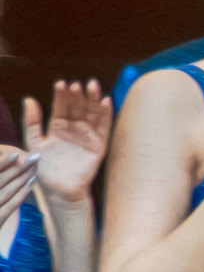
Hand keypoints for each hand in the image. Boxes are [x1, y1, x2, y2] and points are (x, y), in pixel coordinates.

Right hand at [0, 147, 34, 229]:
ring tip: (35, 168)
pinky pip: (12, 205)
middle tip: (34, 158)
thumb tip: (5, 164)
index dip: (2, 163)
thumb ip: (0, 181)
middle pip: (1, 179)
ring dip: (23, 178)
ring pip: (8, 190)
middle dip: (18, 167)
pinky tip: (32, 183)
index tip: (16, 154)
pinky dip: (22, 193)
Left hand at [21, 81, 112, 203]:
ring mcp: (88, 135)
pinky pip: (105, 127)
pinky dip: (107, 114)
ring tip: (92, 86)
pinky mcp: (99, 145)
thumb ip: (31, 121)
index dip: (62, 95)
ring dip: (94, 99)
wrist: (59, 188)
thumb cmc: (45, 167)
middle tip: (78, 84)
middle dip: (79, 94)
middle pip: (79, 106)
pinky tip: (106, 102)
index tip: (61, 84)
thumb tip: (29, 99)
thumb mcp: (33, 141)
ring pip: (93, 113)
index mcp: (58, 125)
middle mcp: (74, 128)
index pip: (62, 105)